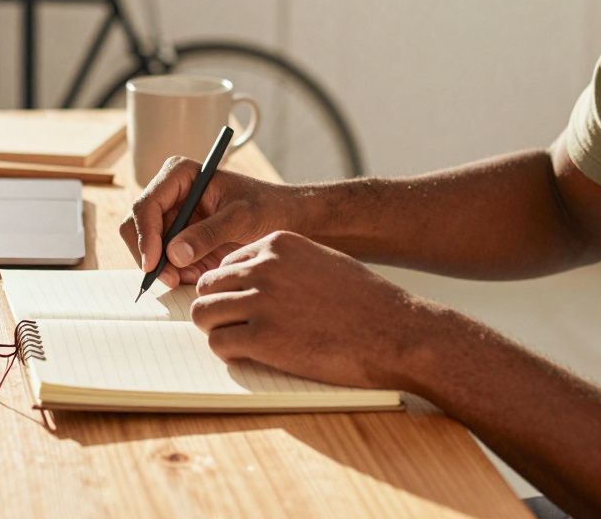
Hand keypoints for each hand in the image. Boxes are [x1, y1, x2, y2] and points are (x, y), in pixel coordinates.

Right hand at [120, 156, 301, 286]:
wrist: (284, 220)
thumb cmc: (267, 207)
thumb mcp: (241, 218)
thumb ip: (209, 234)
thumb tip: (174, 254)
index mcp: (180, 175)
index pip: (147, 205)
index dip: (145, 235)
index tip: (154, 263)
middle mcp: (169, 194)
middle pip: (136, 227)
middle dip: (149, 255)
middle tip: (169, 279)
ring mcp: (171, 218)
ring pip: (146, 248)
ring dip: (163, 267)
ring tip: (194, 276)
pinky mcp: (178, 240)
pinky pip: (162, 261)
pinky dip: (174, 273)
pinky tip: (198, 273)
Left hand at [190, 231, 435, 389]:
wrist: (397, 332)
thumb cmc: (364, 302)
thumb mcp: (320, 262)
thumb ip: (283, 266)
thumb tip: (249, 281)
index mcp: (278, 244)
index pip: (225, 262)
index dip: (229, 289)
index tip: (242, 306)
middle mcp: (264, 267)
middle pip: (207, 286)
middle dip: (216, 308)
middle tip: (232, 328)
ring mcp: (262, 301)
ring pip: (204, 313)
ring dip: (216, 330)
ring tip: (238, 343)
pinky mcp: (263, 338)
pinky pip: (218, 343)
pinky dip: (227, 353)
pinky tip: (249, 356)